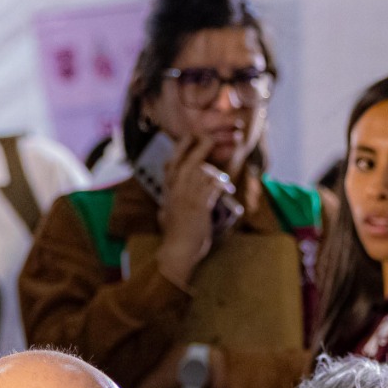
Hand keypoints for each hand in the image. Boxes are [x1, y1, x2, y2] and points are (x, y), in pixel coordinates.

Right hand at [154, 136, 234, 288]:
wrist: (178, 250)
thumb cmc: (173, 237)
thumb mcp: (164, 218)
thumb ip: (165, 208)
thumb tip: (162, 209)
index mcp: (167, 191)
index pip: (171, 164)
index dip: (181, 149)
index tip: (188, 138)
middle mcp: (176, 190)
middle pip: (187, 160)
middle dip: (198, 146)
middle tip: (207, 137)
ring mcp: (188, 196)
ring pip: (203, 172)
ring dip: (214, 172)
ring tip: (220, 176)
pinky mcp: (201, 204)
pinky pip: (214, 186)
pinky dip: (221, 184)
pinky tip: (225, 186)